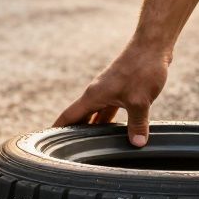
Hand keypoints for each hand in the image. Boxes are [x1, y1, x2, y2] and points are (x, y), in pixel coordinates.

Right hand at [54, 41, 168, 145]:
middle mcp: (97, 93)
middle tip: (69, 152)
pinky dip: (109, 120)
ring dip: (94, 128)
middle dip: (75, 133)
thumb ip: (137, 124)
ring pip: (97, 114)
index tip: (46, 143)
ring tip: (91, 146)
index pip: (69, 116)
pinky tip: (115, 130)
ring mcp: (109, 91)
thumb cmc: (141, 68)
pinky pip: (110, 109)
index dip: (57, 129)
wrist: (152, 46)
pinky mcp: (122, 89)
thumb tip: (137, 143)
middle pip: (81, 117)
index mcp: (93, 96)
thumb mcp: (140, 101)